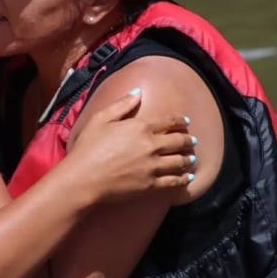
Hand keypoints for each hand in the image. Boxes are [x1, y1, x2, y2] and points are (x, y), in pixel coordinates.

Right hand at [65, 90, 195, 203]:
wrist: (84, 178)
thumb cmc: (88, 147)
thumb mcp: (101, 119)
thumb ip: (122, 105)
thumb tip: (138, 92)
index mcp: (140, 126)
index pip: (168, 121)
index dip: (180, 120)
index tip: (186, 121)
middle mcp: (151, 145)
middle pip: (178, 141)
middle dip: (188, 140)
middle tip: (193, 140)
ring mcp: (153, 166)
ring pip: (179, 161)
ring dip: (188, 158)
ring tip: (191, 158)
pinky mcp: (151, 185)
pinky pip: (174, 181)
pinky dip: (183, 178)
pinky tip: (187, 177)